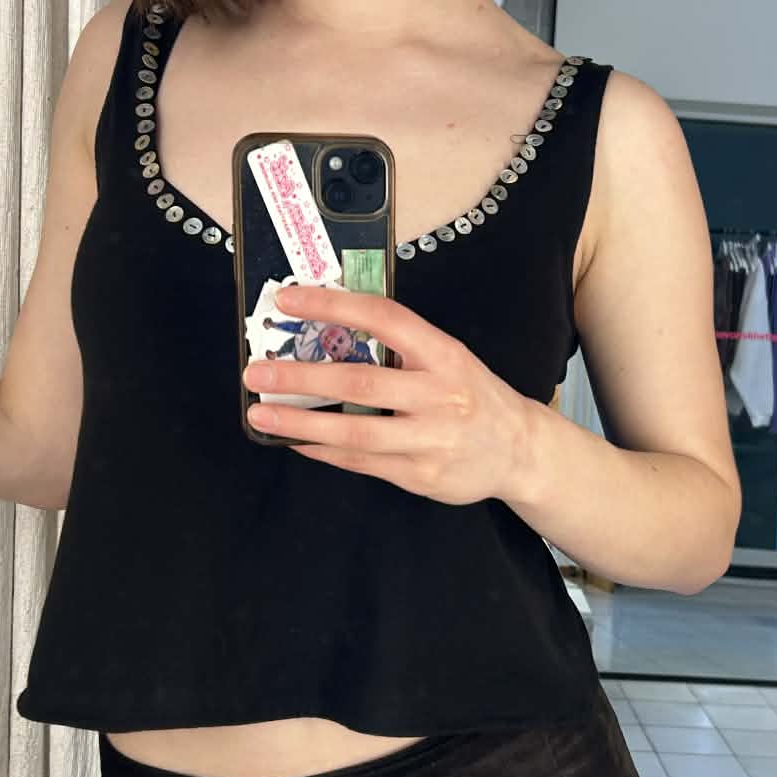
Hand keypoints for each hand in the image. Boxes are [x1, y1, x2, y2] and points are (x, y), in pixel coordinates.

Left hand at [242, 284, 539, 505]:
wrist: (519, 450)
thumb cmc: (471, 395)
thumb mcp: (447, 359)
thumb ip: (399, 348)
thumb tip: (327, 331)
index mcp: (444, 353)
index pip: (384, 318)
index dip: (333, 305)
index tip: (289, 300)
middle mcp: (440, 395)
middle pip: (359, 382)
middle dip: (301, 377)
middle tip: (257, 372)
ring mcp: (431, 440)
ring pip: (354, 432)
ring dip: (300, 423)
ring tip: (261, 414)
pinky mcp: (422, 476)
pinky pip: (361, 462)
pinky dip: (322, 451)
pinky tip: (296, 440)